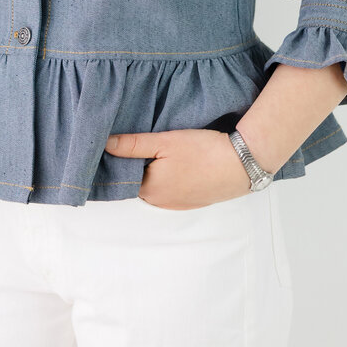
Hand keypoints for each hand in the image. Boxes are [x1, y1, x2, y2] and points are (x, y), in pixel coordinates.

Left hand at [104, 128, 252, 209]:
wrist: (241, 165)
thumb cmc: (202, 152)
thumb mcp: (164, 142)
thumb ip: (133, 145)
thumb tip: (104, 144)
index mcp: (149, 190)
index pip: (122, 177)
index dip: (119, 160)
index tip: (118, 144)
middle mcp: (160, 203)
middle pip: (138, 182)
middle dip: (136, 166)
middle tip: (139, 143)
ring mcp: (178, 204)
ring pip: (155, 186)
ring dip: (154, 172)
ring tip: (159, 151)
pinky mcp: (193, 201)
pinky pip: (172, 190)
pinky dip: (170, 178)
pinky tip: (177, 163)